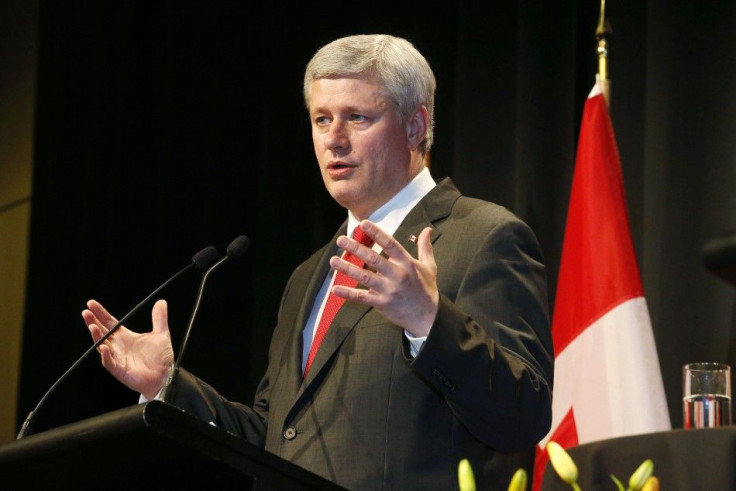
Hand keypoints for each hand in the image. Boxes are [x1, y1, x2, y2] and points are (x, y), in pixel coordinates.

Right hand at [82, 299, 173, 399]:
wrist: (165, 376)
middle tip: (86, 312)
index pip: (109, 322)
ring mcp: (117, 358)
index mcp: (125, 337)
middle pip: (102, 332)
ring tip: (92, 326)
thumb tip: (161, 301)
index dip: (100, 313)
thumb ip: (159, 318)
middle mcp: (118, 346)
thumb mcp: (161, 334)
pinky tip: (104, 347)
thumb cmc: (161, 358)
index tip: (91, 303)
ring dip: (97, 337)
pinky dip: (106, 355)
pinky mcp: (120, 370)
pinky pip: (109, 362)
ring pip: (102, 346)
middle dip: (93, 322)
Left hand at [330, 220, 438, 336]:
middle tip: (341, 240)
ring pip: (364, 277)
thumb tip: (427, 229)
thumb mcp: (430, 267)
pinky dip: (348, 293)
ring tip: (333, 260)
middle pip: (373, 259)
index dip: (376, 233)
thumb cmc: (427, 290)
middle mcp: (397, 275)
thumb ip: (425, 247)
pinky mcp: (382, 304)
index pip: (390, 244)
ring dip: (347, 268)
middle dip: (356, 248)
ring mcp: (388, 290)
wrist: (428, 318)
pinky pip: (362, 297)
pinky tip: (335, 289)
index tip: (363, 224)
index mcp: (407, 263)